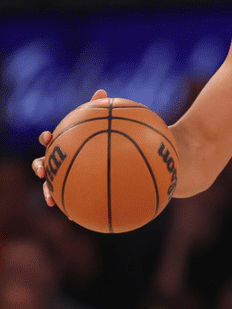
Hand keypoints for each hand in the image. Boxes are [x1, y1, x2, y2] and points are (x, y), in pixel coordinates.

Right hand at [32, 89, 107, 206]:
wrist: (114, 158)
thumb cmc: (105, 138)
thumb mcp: (104, 124)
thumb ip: (100, 109)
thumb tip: (102, 91)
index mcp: (64, 143)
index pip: (51, 139)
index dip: (47, 138)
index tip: (49, 138)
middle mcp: (60, 159)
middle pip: (42, 162)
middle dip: (39, 166)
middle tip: (42, 170)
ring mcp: (64, 176)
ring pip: (50, 185)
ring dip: (47, 191)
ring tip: (50, 200)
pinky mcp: (72, 191)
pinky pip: (69, 200)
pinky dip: (69, 209)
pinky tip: (74, 217)